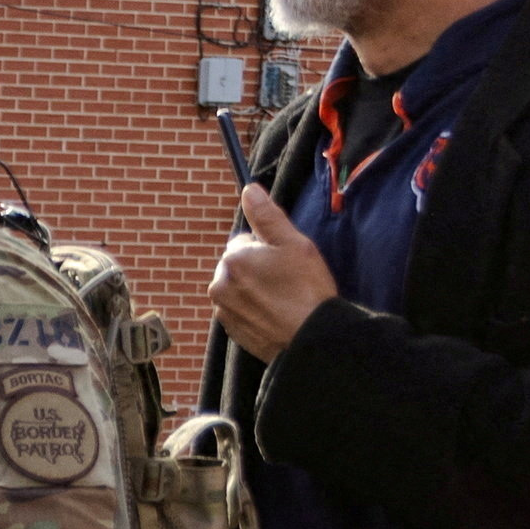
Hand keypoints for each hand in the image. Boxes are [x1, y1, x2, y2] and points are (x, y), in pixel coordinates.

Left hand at [207, 183, 335, 360]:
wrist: (309, 338)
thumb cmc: (305, 288)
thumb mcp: (292, 244)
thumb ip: (267, 216)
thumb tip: (249, 190)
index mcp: (232, 259)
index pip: (244, 240)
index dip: (268, 247)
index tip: (286, 260)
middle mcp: (220, 284)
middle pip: (240, 265)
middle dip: (259, 268)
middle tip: (288, 280)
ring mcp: (223, 310)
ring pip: (240, 288)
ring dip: (257, 289)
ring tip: (284, 298)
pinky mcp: (231, 330)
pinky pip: (242, 310)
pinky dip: (256, 309)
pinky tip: (277, 313)